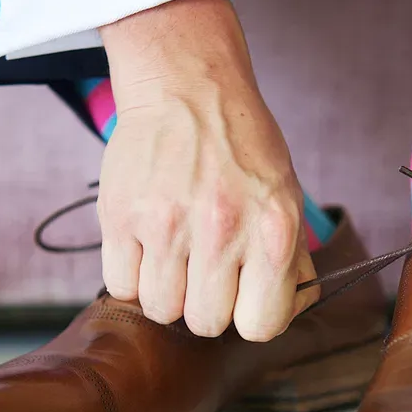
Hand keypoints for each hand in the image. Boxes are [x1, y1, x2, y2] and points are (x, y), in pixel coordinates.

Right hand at [98, 0, 317, 340]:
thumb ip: (292, 258)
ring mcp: (166, 224)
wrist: (186, 86)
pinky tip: (145, 246)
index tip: (243, 298)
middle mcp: (221, 230)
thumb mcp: (286, 195)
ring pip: (161, 311)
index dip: (250, 317)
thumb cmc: (240, 144)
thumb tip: (288, 309)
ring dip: (166, 292)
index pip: (262, 326)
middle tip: (203, 270)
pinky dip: (132, 275)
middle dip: (205, 305)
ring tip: (173, 256)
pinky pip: (121, 286)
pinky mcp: (119, 216)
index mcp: (273, 229)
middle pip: (206, 324)